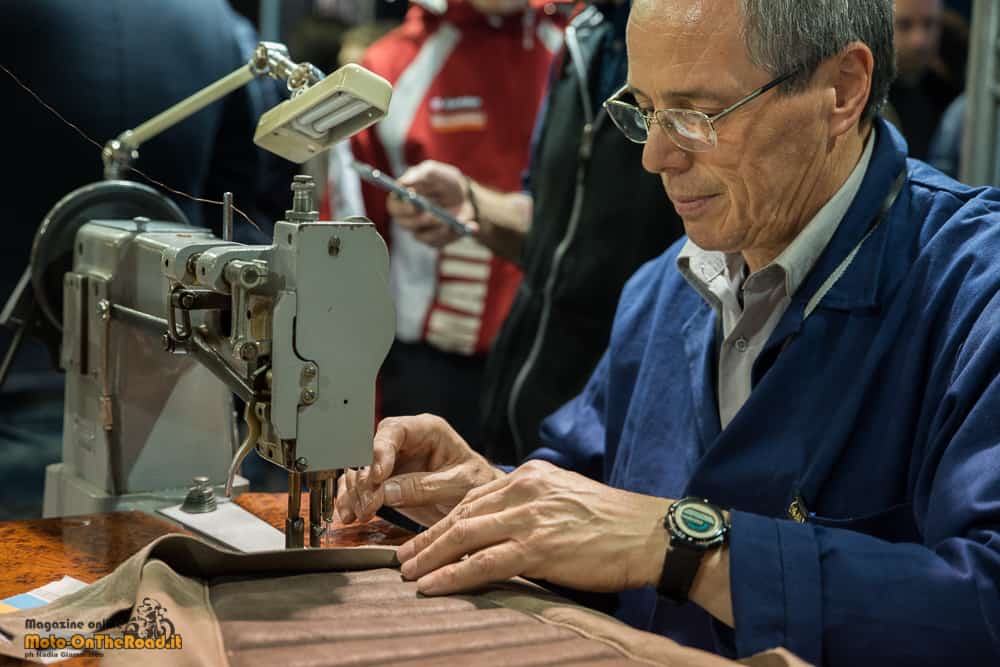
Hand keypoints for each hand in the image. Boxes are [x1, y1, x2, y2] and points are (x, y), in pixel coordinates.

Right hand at [336, 414, 503, 527]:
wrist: (479, 507)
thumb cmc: (477, 484)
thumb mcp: (458, 485)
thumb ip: (424, 486)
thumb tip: (386, 490)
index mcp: (428, 430)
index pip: (394, 430)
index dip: (379, 451)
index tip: (376, 475)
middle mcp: (406, 442)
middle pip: (370, 449)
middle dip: (364, 477)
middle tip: (366, 502)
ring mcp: (394, 462)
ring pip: (360, 469)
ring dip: (354, 491)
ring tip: (356, 513)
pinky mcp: (386, 482)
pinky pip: (361, 487)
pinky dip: (352, 500)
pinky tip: (349, 514)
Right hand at [386, 160, 478, 246]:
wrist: (465, 196)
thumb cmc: (444, 181)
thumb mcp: (434, 171)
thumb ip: (420, 174)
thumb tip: (404, 183)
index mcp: (403, 198)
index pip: (394, 206)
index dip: (402, 208)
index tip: (414, 205)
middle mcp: (408, 216)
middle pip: (404, 224)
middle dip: (418, 220)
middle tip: (432, 215)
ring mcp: (420, 229)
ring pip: (420, 236)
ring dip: (436, 229)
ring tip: (449, 221)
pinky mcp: (433, 239)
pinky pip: (437, 242)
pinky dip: (450, 234)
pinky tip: (462, 226)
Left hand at [395, 459, 671, 594]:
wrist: (650, 534)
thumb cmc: (612, 522)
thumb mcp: (566, 495)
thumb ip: (532, 503)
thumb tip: (503, 523)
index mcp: (529, 475)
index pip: (473, 497)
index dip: (443, 520)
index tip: (424, 537)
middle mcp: (524, 490)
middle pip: (461, 513)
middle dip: (427, 538)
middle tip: (402, 557)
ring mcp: (529, 517)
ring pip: (464, 535)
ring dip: (430, 556)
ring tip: (408, 574)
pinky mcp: (538, 547)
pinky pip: (483, 563)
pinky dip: (452, 575)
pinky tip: (432, 586)